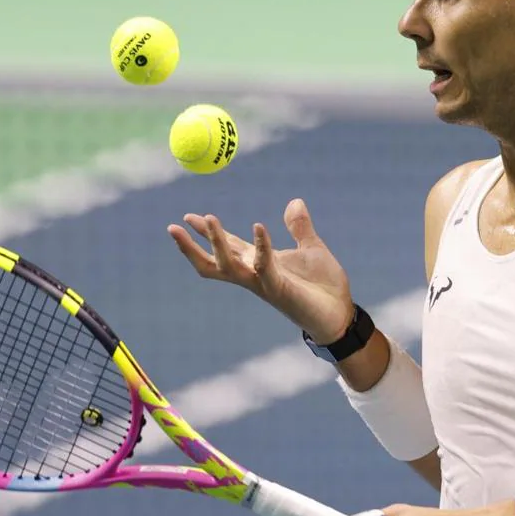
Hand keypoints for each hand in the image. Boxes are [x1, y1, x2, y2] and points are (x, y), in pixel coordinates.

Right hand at [167, 198, 353, 343]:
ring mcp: (264, 284)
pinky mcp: (280, 290)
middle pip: (214, 262)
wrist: (340, 314)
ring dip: (217, 243)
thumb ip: (299, 227)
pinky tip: (258, 226)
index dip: (206, 233)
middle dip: (191, 247)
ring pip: (230, 265)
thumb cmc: (323, 285)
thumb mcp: (311, 248)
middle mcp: (254, 275)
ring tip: (208, 218)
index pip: (226, 246)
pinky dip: (261, 246)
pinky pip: (264, 267)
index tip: (187, 217)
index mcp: (258, 263)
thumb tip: (294, 202)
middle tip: (174, 226)